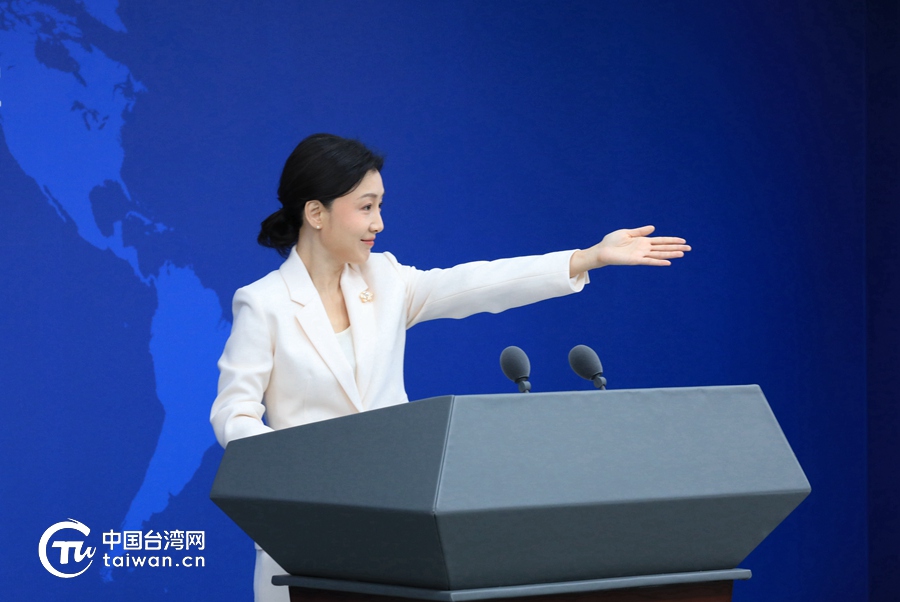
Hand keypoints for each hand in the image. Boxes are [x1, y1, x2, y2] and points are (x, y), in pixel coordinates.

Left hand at [569, 225, 690, 275]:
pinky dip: (659, 261)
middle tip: (689, 248)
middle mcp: (644, 248)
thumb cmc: (612, 242)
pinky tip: (668, 262)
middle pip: (664, 248)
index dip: (672, 240)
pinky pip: (650, 261)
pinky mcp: (636, 260)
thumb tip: (653, 228)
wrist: (602, 250)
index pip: (661, 240)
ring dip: (671, 254)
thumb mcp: (627, 233)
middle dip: (676, 248)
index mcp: (643, 241)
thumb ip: (640, 231)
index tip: (683, 240)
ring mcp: (641, 255)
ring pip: (660, 254)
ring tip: (683, 254)